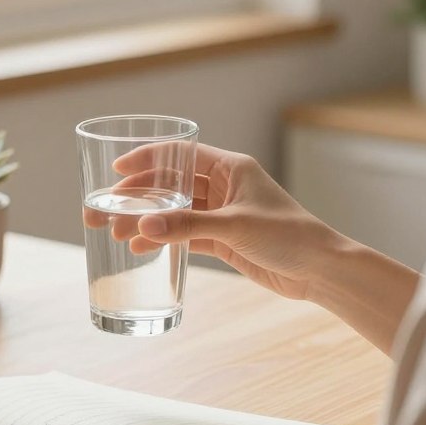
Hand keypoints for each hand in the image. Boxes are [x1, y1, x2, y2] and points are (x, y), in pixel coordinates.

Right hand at [87, 144, 338, 301]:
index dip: (146, 159)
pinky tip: (141, 245)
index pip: (180, 154)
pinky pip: (183, 233)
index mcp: (230, 167)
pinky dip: (162, 238)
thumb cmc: (289, 235)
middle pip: (170, 184)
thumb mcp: (233, 226)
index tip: (117, 170)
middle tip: (106, 209)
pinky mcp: (222, 238)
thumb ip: (187, 225)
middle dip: (138, 196)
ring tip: (117, 232)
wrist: (319, 270)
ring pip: (173, 210)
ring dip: (146, 219)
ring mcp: (221, 212)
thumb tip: (142, 225)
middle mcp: (223, 185)